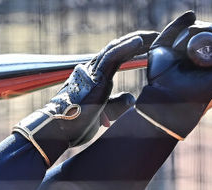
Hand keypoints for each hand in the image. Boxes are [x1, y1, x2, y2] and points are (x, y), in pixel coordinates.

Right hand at [13, 29, 156, 165]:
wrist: (55, 131)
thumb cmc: (72, 127)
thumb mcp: (101, 114)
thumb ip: (116, 105)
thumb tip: (132, 98)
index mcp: (92, 79)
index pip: (114, 58)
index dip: (131, 50)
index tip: (149, 48)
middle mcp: (91, 71)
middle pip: (117, 49)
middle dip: (137, 41)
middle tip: (155, 37)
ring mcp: (91, 72)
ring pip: (115, 48)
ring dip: (136, 40)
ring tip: (154, 36)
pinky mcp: (94, 77)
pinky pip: (113, 56)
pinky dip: (127, 47)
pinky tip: (141, 41)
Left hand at [135, 11, 211, 139]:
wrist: (162, 99)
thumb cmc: (160, 79)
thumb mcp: (162, 48)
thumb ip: (173, 30)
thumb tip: (193, 14)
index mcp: (201, 62)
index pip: (207, 38)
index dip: (198, 30)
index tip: (187, 28)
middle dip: (203, 30)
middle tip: (189, 30)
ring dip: (207, 32)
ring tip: (190, 33)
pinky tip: (199, 35)